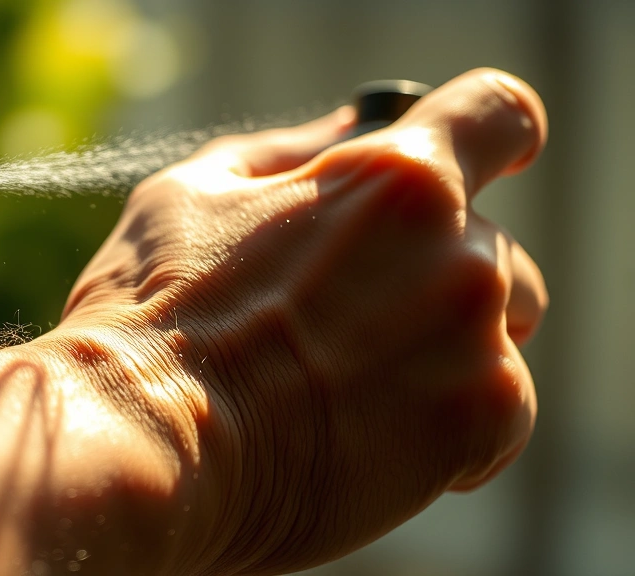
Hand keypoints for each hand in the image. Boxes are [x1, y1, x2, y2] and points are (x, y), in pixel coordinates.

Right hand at [59, 68, 548, 573]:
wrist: (148, 443)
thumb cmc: (152, 317)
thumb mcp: (193, 198)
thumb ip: (285, 154)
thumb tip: (344, 130)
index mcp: (395, 177)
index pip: (498, 114)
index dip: (492, 138)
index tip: (482, 163)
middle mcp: (457, 252)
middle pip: (491, 247)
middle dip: (433, 275)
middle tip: (347, 322)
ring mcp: (475, 342)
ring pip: (501, 331)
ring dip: (447, 348)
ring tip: (352, 386)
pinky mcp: (480, 427)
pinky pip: (502, 416)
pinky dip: (452, 427)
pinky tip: (373, 437)